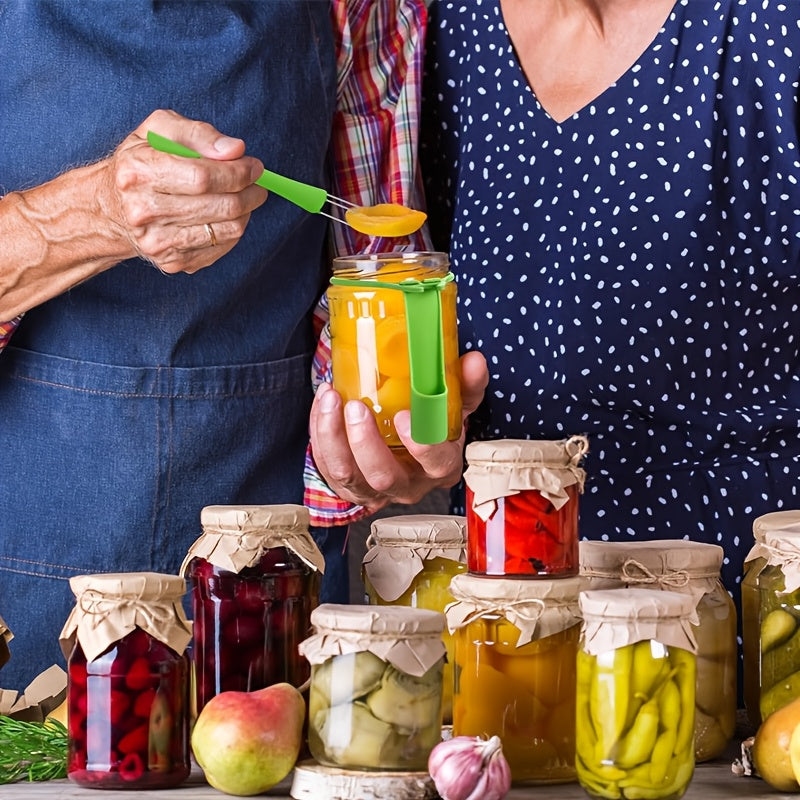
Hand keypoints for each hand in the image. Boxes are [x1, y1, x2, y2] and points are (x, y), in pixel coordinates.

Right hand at [99, 109, 267, 273]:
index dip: (237, 172)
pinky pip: (220, 247)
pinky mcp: (171, 262)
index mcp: (138, 171)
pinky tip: (226, 216)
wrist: (112, 208)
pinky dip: (232, 230)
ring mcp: (157, 242)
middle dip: (249, 193)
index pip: (203, 177)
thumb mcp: (160, 130)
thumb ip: (199, 133)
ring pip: (226, 230)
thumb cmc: (142, 162)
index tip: (255, 166)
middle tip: (258, 184)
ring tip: (246, 197)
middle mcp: (143, 210)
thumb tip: (235, 149)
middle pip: (219, 206)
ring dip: (246, 212)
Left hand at [309, 350, 488, 513]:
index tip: (403, 417)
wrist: (403, 452)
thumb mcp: (451, 408)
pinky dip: (320, 434)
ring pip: (347, 475)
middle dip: (365, 442)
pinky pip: (326, 465)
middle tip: (355, 406)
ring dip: (333, 437)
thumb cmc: (428, 428)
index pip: (436, 463)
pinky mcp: (346, 485)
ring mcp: (374, 489)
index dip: (421, 445)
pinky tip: (323, 405)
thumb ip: (464, 385)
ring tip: (330, 399)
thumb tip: (473, 361)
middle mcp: (407, 484)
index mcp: (440, 465)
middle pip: (384, 476)